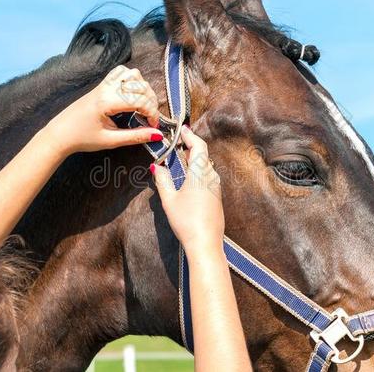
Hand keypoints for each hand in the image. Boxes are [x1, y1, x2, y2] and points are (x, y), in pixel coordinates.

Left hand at [42, 65, 162, 155]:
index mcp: (107, 102)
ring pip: (133, 75)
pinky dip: (133, 79)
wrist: (60, 134)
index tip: (153, 126)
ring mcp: (104, 84)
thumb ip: (135, 136)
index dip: (152, 113)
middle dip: (151, 102)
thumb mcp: (111, 140)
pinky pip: (122, 72)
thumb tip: (157, 134)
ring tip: (142, 106)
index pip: (140, 100)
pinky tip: (132, 93)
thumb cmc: (83, 139)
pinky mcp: (102, 84)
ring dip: (144, 89)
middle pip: (141, 86)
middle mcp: (107, 88)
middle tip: (149, 119)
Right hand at [152, 126, 224, 253]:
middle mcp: (211, 178)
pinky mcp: (217, 197)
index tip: (182, 129)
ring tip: (179, 160)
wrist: (205, 244)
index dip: (190, 136)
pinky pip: (208, 178)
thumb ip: (162, 180)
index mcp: (200, 174)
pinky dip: (197, 172)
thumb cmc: (187, 221)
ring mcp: (216, 188)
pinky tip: (187, 179)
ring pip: (205, 167)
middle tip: (177, 144)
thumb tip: (157, 167)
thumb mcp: (169, 200)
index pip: (198, 146)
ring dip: (193, 161)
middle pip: (203, 155)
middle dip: (190, 147)